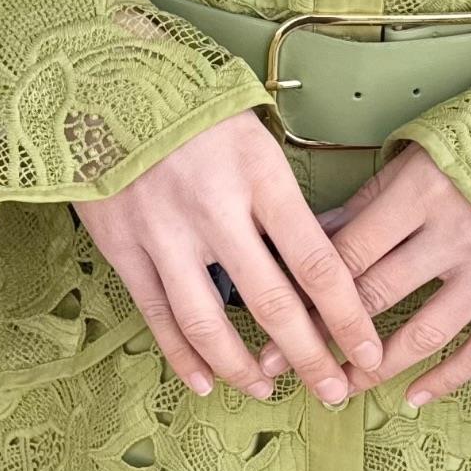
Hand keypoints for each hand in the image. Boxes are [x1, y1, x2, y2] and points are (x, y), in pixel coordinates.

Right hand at [77, 110, 382, 405]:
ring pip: (208, 322)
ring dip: (242, 368)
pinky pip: (157, 316)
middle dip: (309, 357)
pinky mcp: (122, 245)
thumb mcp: (253, 135)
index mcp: (260, 175)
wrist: (101, 78)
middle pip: (271, 303)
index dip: (347, 315)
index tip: (369, 349)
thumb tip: (320, 266)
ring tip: (267, 390)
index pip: (316, 260)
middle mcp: (213, 208)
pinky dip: (182, 356)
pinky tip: (205, 381)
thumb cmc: (191, 105)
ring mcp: (163, 231)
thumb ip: (280, 198)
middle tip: (334, 391)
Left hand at [259, 144, 470, 406]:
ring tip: (340, 387)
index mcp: (422, 192)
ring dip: (373, 368)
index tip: (271, 317)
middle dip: (322, 336)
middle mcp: (455, 236)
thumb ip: (371, 201)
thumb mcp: (426, 157)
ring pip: (421, 335)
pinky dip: (444, 380)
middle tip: (283, 366)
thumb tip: (313, 236)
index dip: (305, 290)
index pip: (348, 253)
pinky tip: (411, 398)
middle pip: (374, 297)